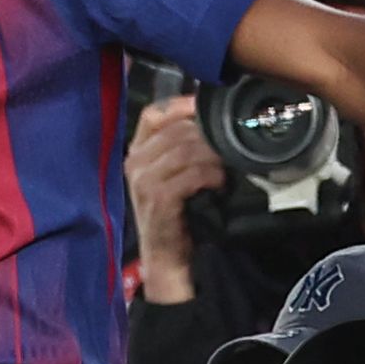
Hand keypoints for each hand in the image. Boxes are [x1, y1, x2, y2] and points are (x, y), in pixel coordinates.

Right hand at [127, 97, 227, 303]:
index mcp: (136, 151)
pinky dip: (211, 176)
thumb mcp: (171, 176)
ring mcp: (143, 180)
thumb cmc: (174, 215)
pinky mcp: (158, 198)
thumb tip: (212, 121)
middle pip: (176, 129)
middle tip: (229, 147)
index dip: (183, 105)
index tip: (210, 108)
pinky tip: (219, 185)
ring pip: (186, 149)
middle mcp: (134, 161)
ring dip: (213, 156)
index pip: (154, 113)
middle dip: (208, 135)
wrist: (166, 258)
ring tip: (226, 168)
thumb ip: (181, 149)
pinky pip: (191, 174)